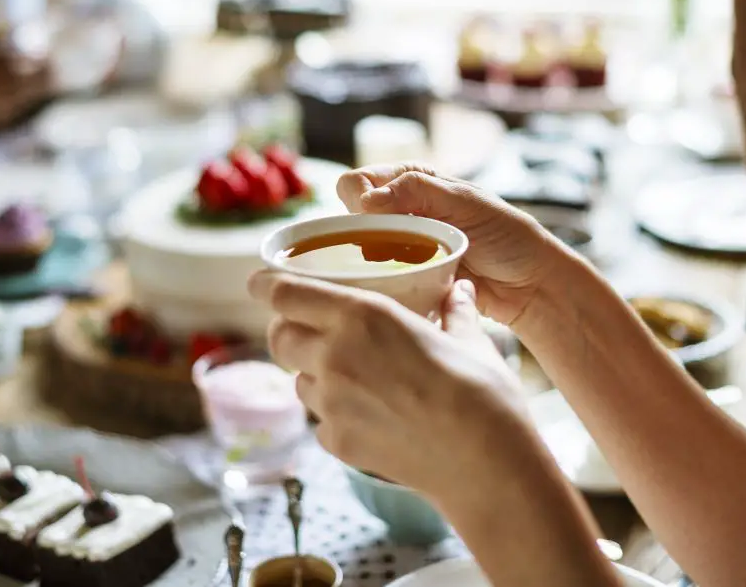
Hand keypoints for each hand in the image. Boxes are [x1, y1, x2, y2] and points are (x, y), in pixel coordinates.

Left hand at [254, 272, 527, 496]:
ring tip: (350, 374)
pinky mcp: (336, 442)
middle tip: (309, 328)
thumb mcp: (469, 338)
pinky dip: (334, 413)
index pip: (285, 293)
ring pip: (297, 380)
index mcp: (362, 314)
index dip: (267, 285)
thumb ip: (455, 309)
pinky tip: (368, 413)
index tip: (261, 282)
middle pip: (279, 336)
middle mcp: (335, 354)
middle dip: (286, 329)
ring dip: (312, 372)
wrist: (484, 462)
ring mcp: (331, 402)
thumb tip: (459, 290)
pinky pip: (320, 420)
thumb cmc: (482, 392)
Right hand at [336, 164, 566, 326]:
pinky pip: (374, 276)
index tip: (377, 221)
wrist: (529, 284)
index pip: (358, 182)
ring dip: (372, 258)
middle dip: (361, 232)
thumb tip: (367, 200)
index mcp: (412, 180)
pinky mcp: (404, 276)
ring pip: (356, 248)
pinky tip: (404, 283)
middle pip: (348, 215)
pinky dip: (381, 280)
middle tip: (394, 247)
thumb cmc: (507, 236)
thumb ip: (418, 192)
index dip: (358, 200)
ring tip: (407, 266)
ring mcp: (400, 244)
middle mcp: (400, 208)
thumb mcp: (466, 204)